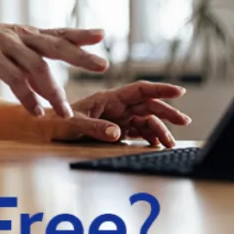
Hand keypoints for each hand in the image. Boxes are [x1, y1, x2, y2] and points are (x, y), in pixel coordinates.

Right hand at [0, 18, 108, 117]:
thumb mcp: (9, 42)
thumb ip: (29, 55)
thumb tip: (48, 75)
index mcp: (28, 33)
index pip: (59, 32)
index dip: (80, 34)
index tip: (102, 35)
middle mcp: (21, 36)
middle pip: (56, 45)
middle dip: (80, 56)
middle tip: (102, 65)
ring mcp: (7, 45)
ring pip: (37, 67)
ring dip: (53, 91)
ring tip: (65, 111)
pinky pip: (14, 78)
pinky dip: (27, 96)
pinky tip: (35, 111)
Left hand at [48, 81, 190, 147]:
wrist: (48, 129)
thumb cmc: (59, 121)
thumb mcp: (75, 124)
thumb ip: (97, 128)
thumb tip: (118, 132)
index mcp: (109, 98)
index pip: (139, 90)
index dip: (160, 89)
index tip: (179, 91)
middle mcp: (117, 106)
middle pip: (148, 106)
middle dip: (167, 112)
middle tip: (184, 120)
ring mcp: (118, 118)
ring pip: (146, 120)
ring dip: (160, 129)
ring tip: (170, 142)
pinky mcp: (117, 130)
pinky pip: (139, 131)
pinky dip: (150, 137)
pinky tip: (158, 144)